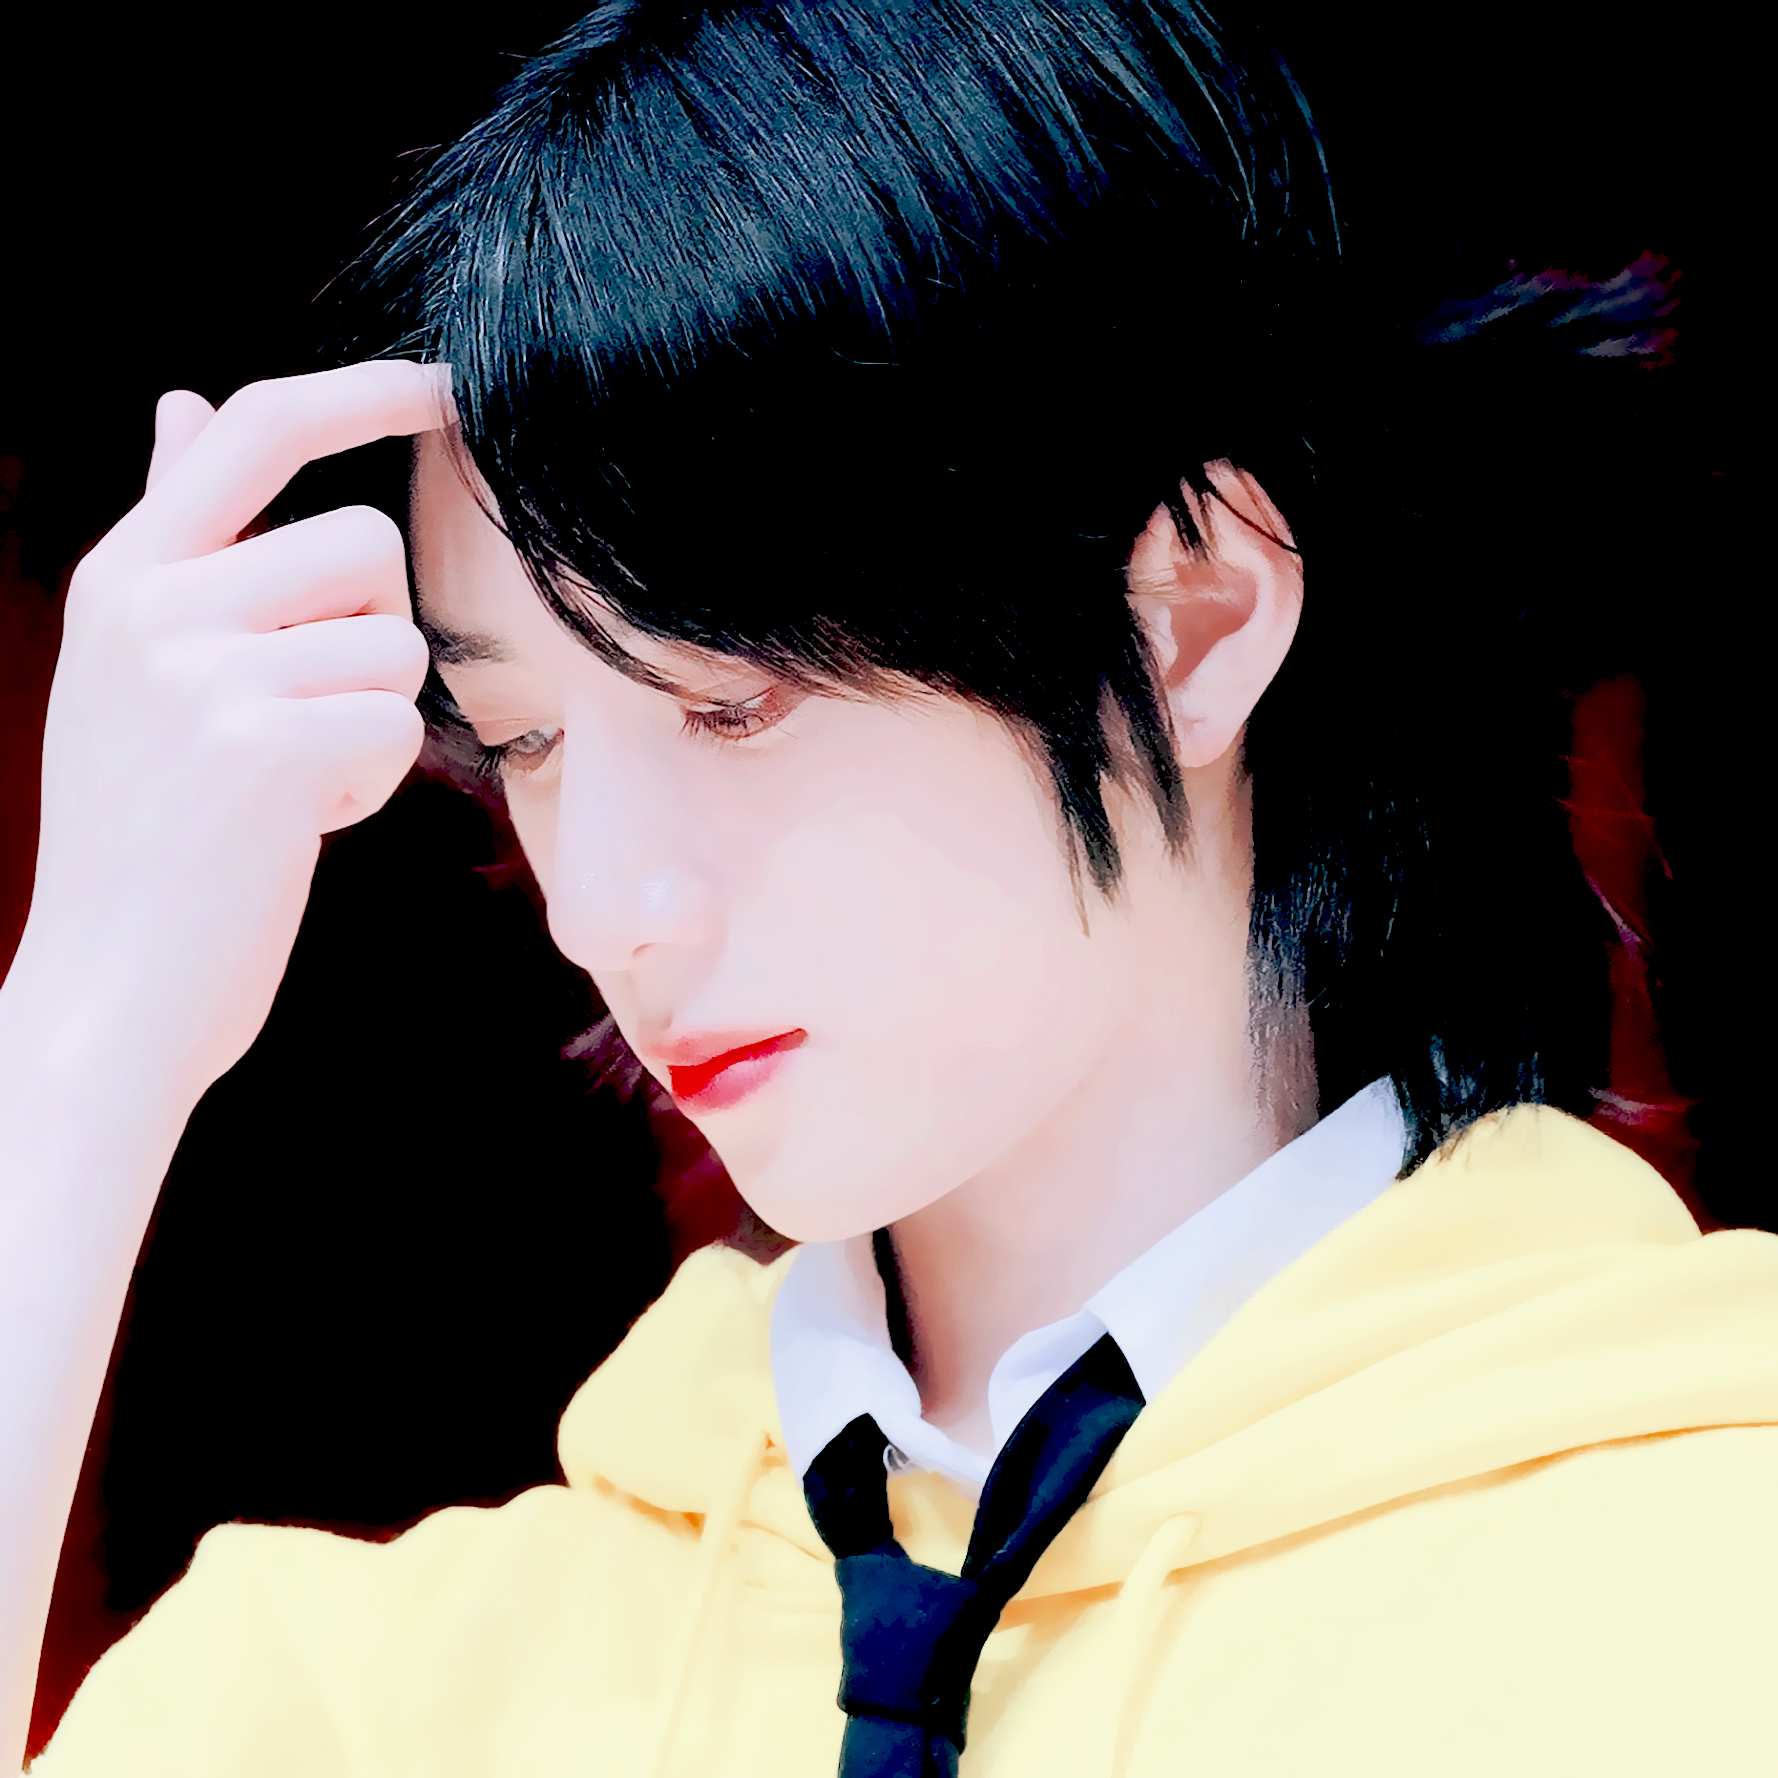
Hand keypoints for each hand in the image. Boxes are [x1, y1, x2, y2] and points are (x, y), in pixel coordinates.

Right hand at [16, 360, 451, 1105]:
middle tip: (307, 713)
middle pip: (367, 543)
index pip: (258, 428)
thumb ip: (179, 538)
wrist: (106, 989)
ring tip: (289, 778)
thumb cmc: (146, 831)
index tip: (446, 382)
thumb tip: (185, 403)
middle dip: (373, 632)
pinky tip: (299, 822)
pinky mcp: (264, 747)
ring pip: (396, 642)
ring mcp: (202, 672)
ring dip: (372, 717)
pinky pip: (398, 723)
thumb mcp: (135, 665)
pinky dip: (372, 780)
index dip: (362, 389)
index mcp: (126, 574)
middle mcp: (153, 603)